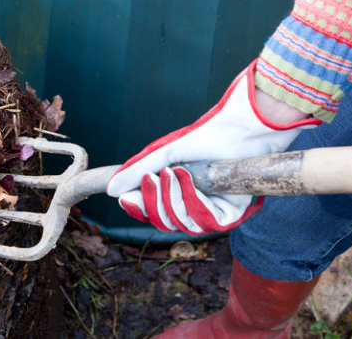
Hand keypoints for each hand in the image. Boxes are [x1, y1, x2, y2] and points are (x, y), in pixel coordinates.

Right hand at [106, 61, 320, 233]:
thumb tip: (111, 189)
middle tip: (153, 177)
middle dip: (154, 201)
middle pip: (164, 222)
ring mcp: (213, 212)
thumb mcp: (166, 153)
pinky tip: (189, 178)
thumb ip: (138, 170)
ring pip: (182, 224)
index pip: (153, 212)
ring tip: (174, 172)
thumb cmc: (207, 136)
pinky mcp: (231, 215)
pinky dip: (193, 200)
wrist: (240, 129)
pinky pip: (204, 221)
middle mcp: (196, 206)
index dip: (139, 208)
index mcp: (179, 193)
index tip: (124, 198)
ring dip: (173, 198)